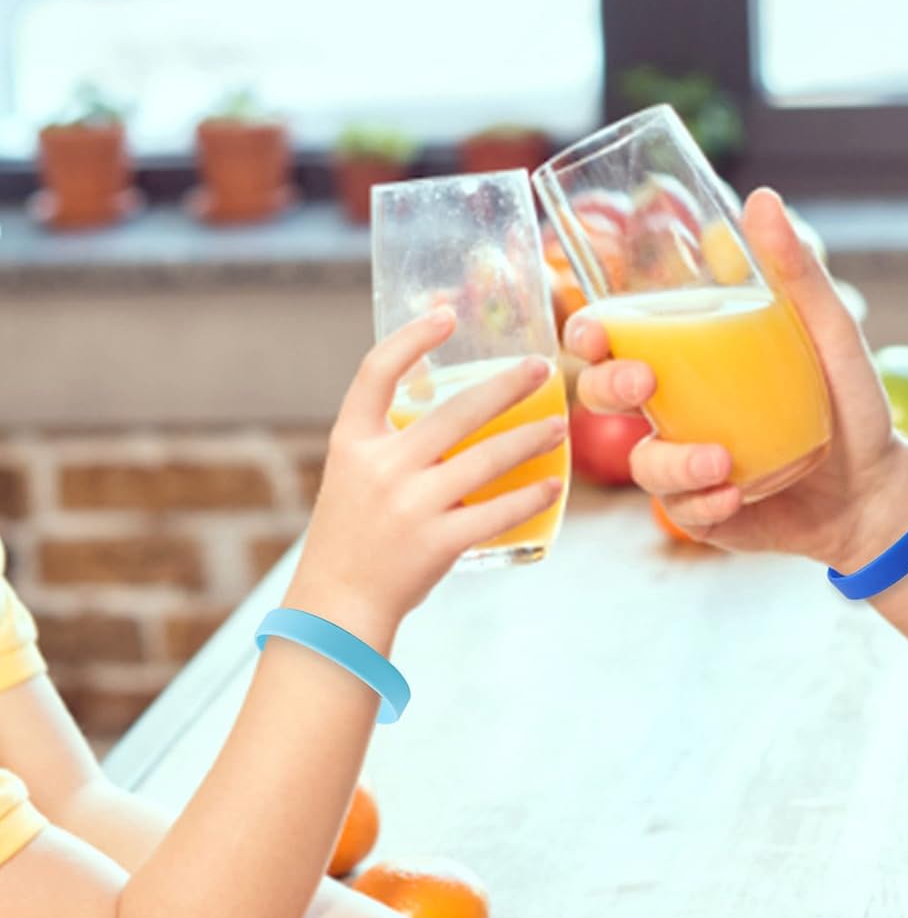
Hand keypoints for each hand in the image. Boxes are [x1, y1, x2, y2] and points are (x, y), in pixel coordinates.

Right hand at [288, 309, 565, 644]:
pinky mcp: (437, 543)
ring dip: (531, 438)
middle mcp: (380, 467)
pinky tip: (552, 485)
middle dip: (508, 385)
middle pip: (456, 411)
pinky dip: (529, 496)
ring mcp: (409, 506)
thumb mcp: (354, 473)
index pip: (376, 371)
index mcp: (352, 441)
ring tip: (559, 426)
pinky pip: (496, 512)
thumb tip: (447, 399)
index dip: (412, 338)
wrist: (337, 603)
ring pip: (487, 459)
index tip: (447, 315)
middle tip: (542, 368)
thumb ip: (390, 439)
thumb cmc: (353, 533)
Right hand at [565, 187, 907, 570]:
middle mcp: (672, 412)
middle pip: (601, 398)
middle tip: (644, 384)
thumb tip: (761, 198)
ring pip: (641, 463)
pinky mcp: (699, 512)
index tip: (596, 332)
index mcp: (686, 365)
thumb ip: (796, 272)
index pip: (615, 344)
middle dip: (607, 389)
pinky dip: (701, 502)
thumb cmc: (846, 403)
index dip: (587, 336)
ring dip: (669, 461)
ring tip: (720, 460)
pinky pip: (678, 510)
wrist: (874, 488)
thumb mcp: (829, 332)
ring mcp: (682, 465)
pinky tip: (737, 494)